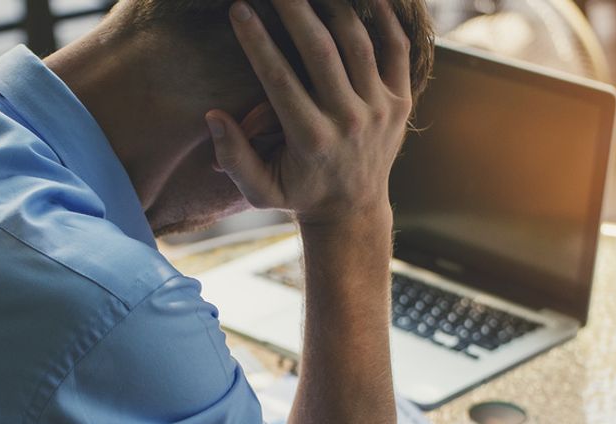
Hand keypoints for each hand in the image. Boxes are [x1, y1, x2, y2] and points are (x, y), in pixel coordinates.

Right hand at [205, 0, 412, 225]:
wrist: (354, 210)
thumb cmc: (300, 194)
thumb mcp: (260, 190)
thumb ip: (234, 157)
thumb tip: (213, 115)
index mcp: (312, 140)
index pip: (279, 79)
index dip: (257, 41)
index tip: (239, 8)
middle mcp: (349, 121)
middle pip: (320, 50)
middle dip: (293, 8)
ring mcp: (381, 109)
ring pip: (358, 42)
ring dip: (333, 4)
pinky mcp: (402, 101)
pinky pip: (397, 48)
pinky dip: (384, 16)